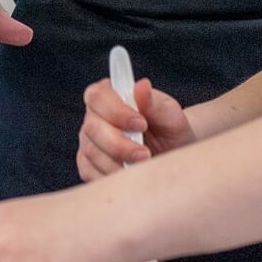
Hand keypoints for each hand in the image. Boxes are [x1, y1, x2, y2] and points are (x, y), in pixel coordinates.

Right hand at [77, 77, 194, 179]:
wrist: (173, 158)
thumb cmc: (171, 132)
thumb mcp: (170, 116)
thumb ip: (155, 103)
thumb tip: (142, 85)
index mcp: (112, 95)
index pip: (98, 95)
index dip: (116, 110)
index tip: (141, 124)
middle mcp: (95, 117)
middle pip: (92, 127)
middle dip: (119, 144)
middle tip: (145, 153)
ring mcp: (89, 142)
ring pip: (91, 152)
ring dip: (118, 162)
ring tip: (143, 164)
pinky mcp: (88, 166)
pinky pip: (90, 173)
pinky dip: (112, 176)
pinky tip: (130, 175)